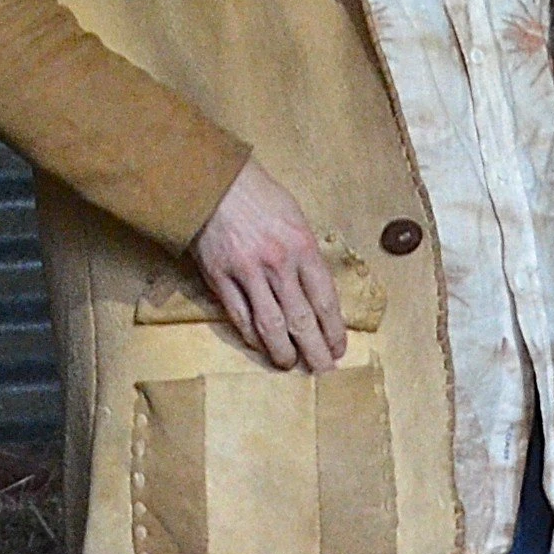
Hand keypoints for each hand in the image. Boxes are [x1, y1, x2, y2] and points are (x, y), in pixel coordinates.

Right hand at [191, 159, 346, 373]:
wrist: (214, 182)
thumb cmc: (260, 196)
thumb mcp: (295, 217)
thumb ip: (306, 254)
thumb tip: (317, 289)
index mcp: (302, 247)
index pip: (325, 299)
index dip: (334, 329)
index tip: (339, 348)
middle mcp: (278, 264)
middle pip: (301, 319)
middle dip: (315, 350)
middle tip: (324, 371)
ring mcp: (247, 273)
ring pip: (270, 325)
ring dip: (282, 351)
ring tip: (290, 365)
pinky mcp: (219, 278)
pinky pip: (239, 316)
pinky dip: (251, 336)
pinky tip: (260, 346)